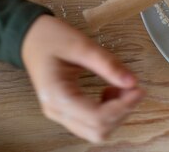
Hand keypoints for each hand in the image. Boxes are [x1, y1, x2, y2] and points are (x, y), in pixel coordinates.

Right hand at [22, 15, 144, 142]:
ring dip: (116, 113)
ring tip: (120, 87)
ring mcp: (60, 114)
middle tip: (132, 87)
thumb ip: (107, 64)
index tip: (138, 88)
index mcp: (58, 95)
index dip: (123, 106)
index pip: (97, 117)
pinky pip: (91, 123)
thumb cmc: (51, 37)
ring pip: (96, 131)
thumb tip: (133, 82)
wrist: (30, 37)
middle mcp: (57, 111)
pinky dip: (108, 112)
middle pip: (97, 131)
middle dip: (122, 111)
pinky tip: (110, 91)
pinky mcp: (66, 111)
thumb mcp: (81, 44)